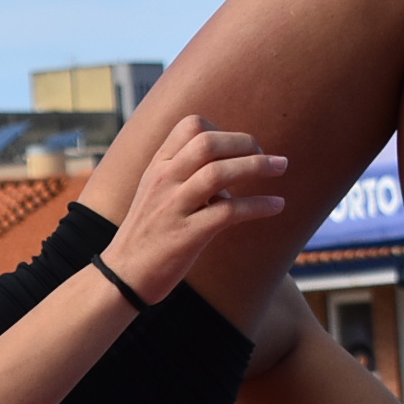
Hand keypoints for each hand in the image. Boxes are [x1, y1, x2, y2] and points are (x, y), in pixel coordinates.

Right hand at [101, 115, 287, 303]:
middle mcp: (163, 181)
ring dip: (257, 166)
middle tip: (269, 157)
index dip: (223, 130)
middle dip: (245, 143)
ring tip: (281, 168)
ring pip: (218, 173)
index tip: (241, 147)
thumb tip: (231, 174)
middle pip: (208, 142)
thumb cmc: (147, 235)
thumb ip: (185, 177)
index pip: (190, 126)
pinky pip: (228, 212)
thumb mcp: (156, 195)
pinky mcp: (186, 235)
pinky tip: (277, 205)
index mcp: (157, 167)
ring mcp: (173, 207)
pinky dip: (259, 205)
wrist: (122, 276)